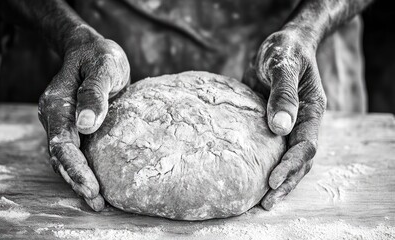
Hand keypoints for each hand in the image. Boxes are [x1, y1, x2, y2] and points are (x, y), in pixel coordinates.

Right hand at [38, 37, 129, 210]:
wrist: (90, 50)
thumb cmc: (98, 56)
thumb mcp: (102, 67)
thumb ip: (94, 94)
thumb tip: (86, 125)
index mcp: (57, 105)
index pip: (62, 144)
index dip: (75, 168)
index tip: (91, 187)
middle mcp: (55, 118)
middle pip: (61, 157)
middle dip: (77, 181)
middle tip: (97, 203)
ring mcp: (63, 123)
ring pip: (65, 158)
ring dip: (79, 180)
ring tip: (98, 202)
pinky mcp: (74, 127)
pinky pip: (76, 152)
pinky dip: (84, 169)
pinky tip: (98, 182)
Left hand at [243, 28, 326, 209]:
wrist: (280, 45)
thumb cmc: (284, 50)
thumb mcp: (283, 66)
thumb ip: (284, 94)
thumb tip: (280, 127)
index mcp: (311, 111)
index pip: (305, 146)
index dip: (290, 165)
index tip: (272, 180)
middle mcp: (301, 123)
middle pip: (299, 160)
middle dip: (285, 182)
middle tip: (266, 203)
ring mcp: (287, 125)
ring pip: (286, 158)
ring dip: (277, 180)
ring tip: (261, 201)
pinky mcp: (270, 124)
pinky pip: (269, 148)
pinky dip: (263, 164)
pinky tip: (250, 177)